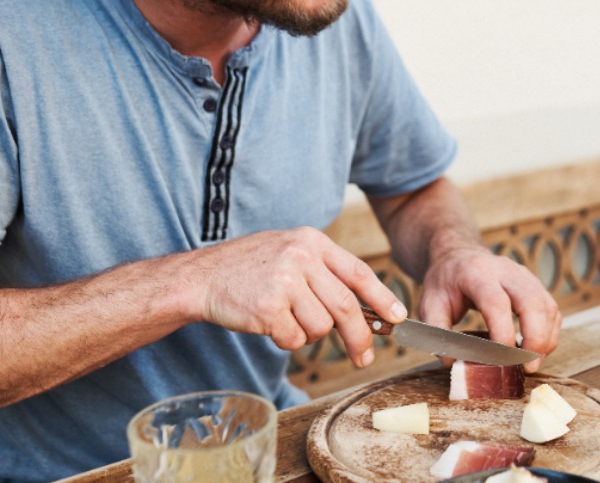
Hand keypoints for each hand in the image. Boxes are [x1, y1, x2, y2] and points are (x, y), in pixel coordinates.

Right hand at [174, 227, 406, 367]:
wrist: (201, 277)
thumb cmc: (249, 268)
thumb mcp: (291, 253)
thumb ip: (325, 273)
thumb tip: (368, 309)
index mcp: (312, 242)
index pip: (358, 272)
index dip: (382, 297)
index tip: (398, 317)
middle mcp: (301, 258)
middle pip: (346, 306)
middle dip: (359, 337)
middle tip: (364, 356)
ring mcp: (284, 282)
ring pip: (320, 327)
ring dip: (307, 333)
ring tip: (285, 317)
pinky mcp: (268, 308)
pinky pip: (295, 340)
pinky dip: (286, 340)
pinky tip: (269, 324)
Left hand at [417, 246, 560, 372]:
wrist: (458, 257)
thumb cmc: (445, 284)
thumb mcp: (429, 305)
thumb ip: (438, 333)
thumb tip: (453, 362)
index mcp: (476, 273)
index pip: (496, 301)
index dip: (503, 331)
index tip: (503, 358)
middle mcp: (505, 270)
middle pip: (532, 301)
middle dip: (535, 337)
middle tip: (528, 366)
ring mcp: (524, 276)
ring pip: (547, 306)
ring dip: (546, 338)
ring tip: (532, 363)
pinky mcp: (535, 285)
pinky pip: (551, 309)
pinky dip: (550, 332)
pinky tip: (538, 350)